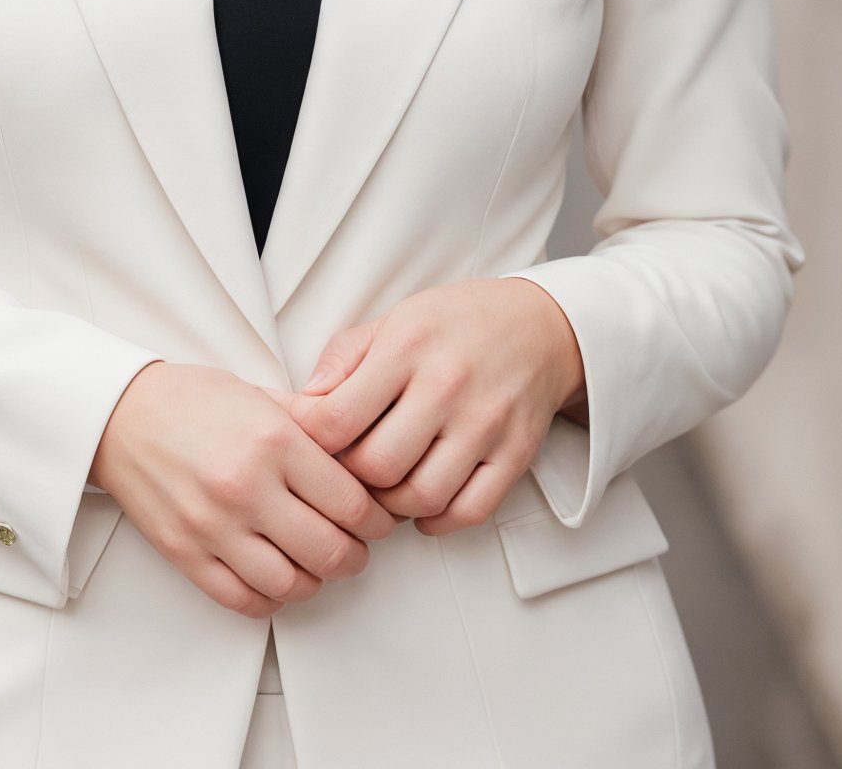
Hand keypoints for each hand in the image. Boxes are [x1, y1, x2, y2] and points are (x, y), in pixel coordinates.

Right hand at [88, 361, 395, 617]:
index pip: (351, 502)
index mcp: (274, 441)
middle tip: (357, 548)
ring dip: (316, 581)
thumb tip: (361, 449)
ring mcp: (214, 526)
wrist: (122, 414)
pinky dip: (271, 599)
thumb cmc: (193, 400)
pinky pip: (244, 599)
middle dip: (355, 556)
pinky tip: (278, 577)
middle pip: (329, 551)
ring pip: (292, 585)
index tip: (377, 520)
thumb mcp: (262, 394)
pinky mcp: (187, 554)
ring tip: (318, 563)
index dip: (376, 520)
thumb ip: (313, 423)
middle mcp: (247, 488)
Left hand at [282, 279, 584, 535]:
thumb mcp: (393, 320)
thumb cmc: (457, 324)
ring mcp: (484, 423)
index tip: (313, 444)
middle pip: (376, 467)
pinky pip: (468, 512)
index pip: (336, 420)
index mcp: (407, 346)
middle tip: (352, 468)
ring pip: (421, 498)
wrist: (539, 325)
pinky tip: (423, 503)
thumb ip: (342, 360)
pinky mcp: (514, 454)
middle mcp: (446, 384)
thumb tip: (302, 406)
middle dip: (353, 478)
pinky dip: (438, 521)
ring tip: (387, 486)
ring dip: (393, 506)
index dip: (311, 443)